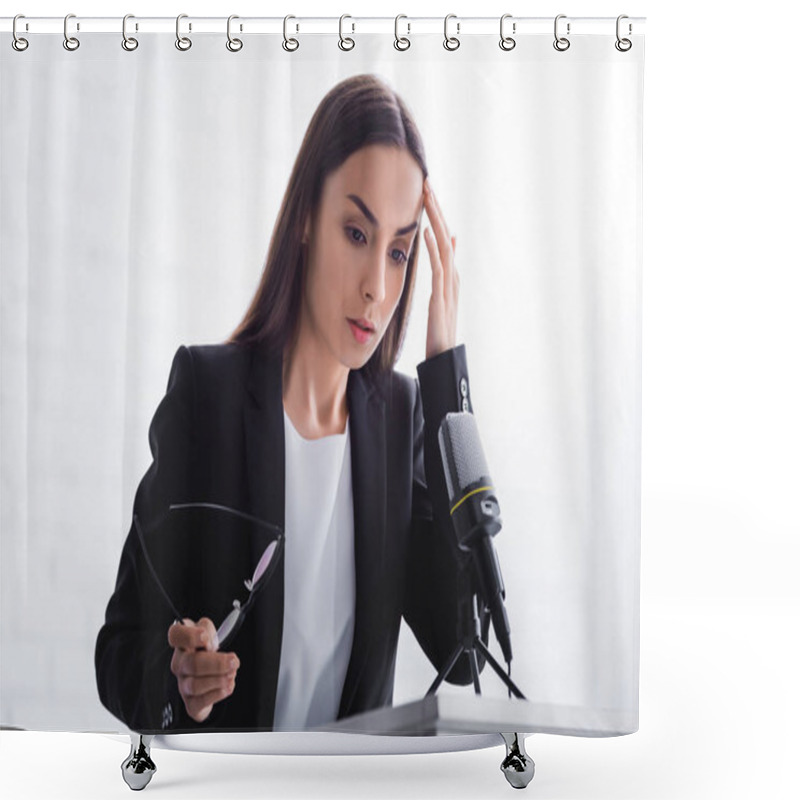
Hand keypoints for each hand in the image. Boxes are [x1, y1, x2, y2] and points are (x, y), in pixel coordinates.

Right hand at [168, 617, 239, 722]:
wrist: (210, 673)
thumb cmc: (208, 650)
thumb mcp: (209, 632)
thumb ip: (207, 630)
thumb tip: (208, 642)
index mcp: (183, 643)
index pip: (176, 635)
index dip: (189, 636)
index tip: (205, 638)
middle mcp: (180, 664)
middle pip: (192, 663)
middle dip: (217, 663)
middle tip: (233, 661)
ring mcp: (183, 684)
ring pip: (195, 685)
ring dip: (218, 679)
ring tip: (231, 674)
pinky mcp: (191, 702)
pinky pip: (200, 702)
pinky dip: (217, 694)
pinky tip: (228, 685)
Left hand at [422, 178, 458, 359]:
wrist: (444, 357)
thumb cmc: (439, 330)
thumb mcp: (441, 296)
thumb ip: (444, 269)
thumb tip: (449, 240)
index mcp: (450, 276)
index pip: (444, 237)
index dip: (436, 214)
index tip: (426, 191)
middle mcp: (452, 276)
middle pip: (446, 235)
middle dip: (436, 209)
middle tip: (426, 182)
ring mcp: (449, 287)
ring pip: (444, 246)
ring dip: (436, 220)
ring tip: (427, 197)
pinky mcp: (441, 298)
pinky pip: (439, 269)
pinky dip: (434, 248)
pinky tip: (428, 232)